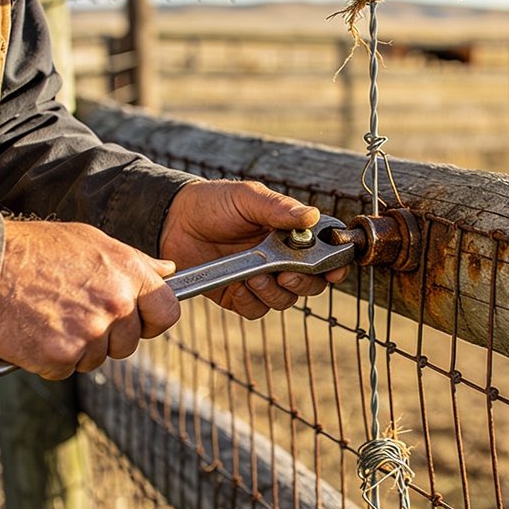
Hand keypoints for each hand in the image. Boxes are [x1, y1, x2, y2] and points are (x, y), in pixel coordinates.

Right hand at [0, 219, 178, 379]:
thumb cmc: (35, 250)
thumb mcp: (91, 241)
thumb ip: (133, 260)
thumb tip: (168, 271)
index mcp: (128, 272)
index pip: (167, 312)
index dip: (152, 320)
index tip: (138, 322)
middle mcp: (115, 304)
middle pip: (128, 343)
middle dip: (106, 337)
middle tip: (73, 314)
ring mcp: (90, 333)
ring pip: (96, 359)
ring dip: (75, 347)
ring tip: (49, 317)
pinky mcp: (61, 356)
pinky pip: (65, 370)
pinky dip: (49, 359)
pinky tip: (34, 332)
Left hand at [161, 180, 349, 318]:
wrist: (172, 221)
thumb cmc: (213, 203)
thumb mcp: (247, 198)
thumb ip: (278, 208)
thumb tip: (312, 215)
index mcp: (291, 233)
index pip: (325, 252)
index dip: (336, 263)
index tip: (334, 269)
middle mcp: (282, 259)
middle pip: (312, 284)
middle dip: (303, 283)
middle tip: (286, 272)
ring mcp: (261, 280)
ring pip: (285, 300)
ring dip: (274, 291)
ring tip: (254, 276)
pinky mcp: (239, 296)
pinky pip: (256, 310)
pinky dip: (251, 300)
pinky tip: (239, 284)